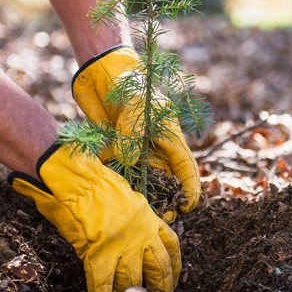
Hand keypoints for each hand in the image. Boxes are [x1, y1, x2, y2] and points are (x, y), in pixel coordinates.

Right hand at [9, 142, 180, 291]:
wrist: (76, 180)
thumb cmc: (94, 182)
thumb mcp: (125, 196)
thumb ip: (134, 217)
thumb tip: (132, 234)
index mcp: (148, 217)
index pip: (170, 245)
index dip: (174, 266)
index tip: (174, 277)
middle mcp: (140, 234)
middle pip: (159, 268)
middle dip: (160, 288)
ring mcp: (122, 246)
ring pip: (133, 280)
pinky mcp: (100, 254)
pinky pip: (104, 283)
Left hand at [72, 46, 199, 220]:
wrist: (102, 71)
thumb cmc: (129, 83)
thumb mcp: (134, 107)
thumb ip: (132, 136)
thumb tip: (128, 163)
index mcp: (169, 136)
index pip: (185, 168)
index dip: (189, 189)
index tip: (186, 207)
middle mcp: (154, 146)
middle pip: (164, 180)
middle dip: (164, 201)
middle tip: (159, 220)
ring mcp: (134, 147)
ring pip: (140, 178)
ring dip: (138, 194)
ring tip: (136, 212)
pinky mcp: (114, 147)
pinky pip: (116, 168)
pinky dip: (112, 177)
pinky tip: (107, 185)